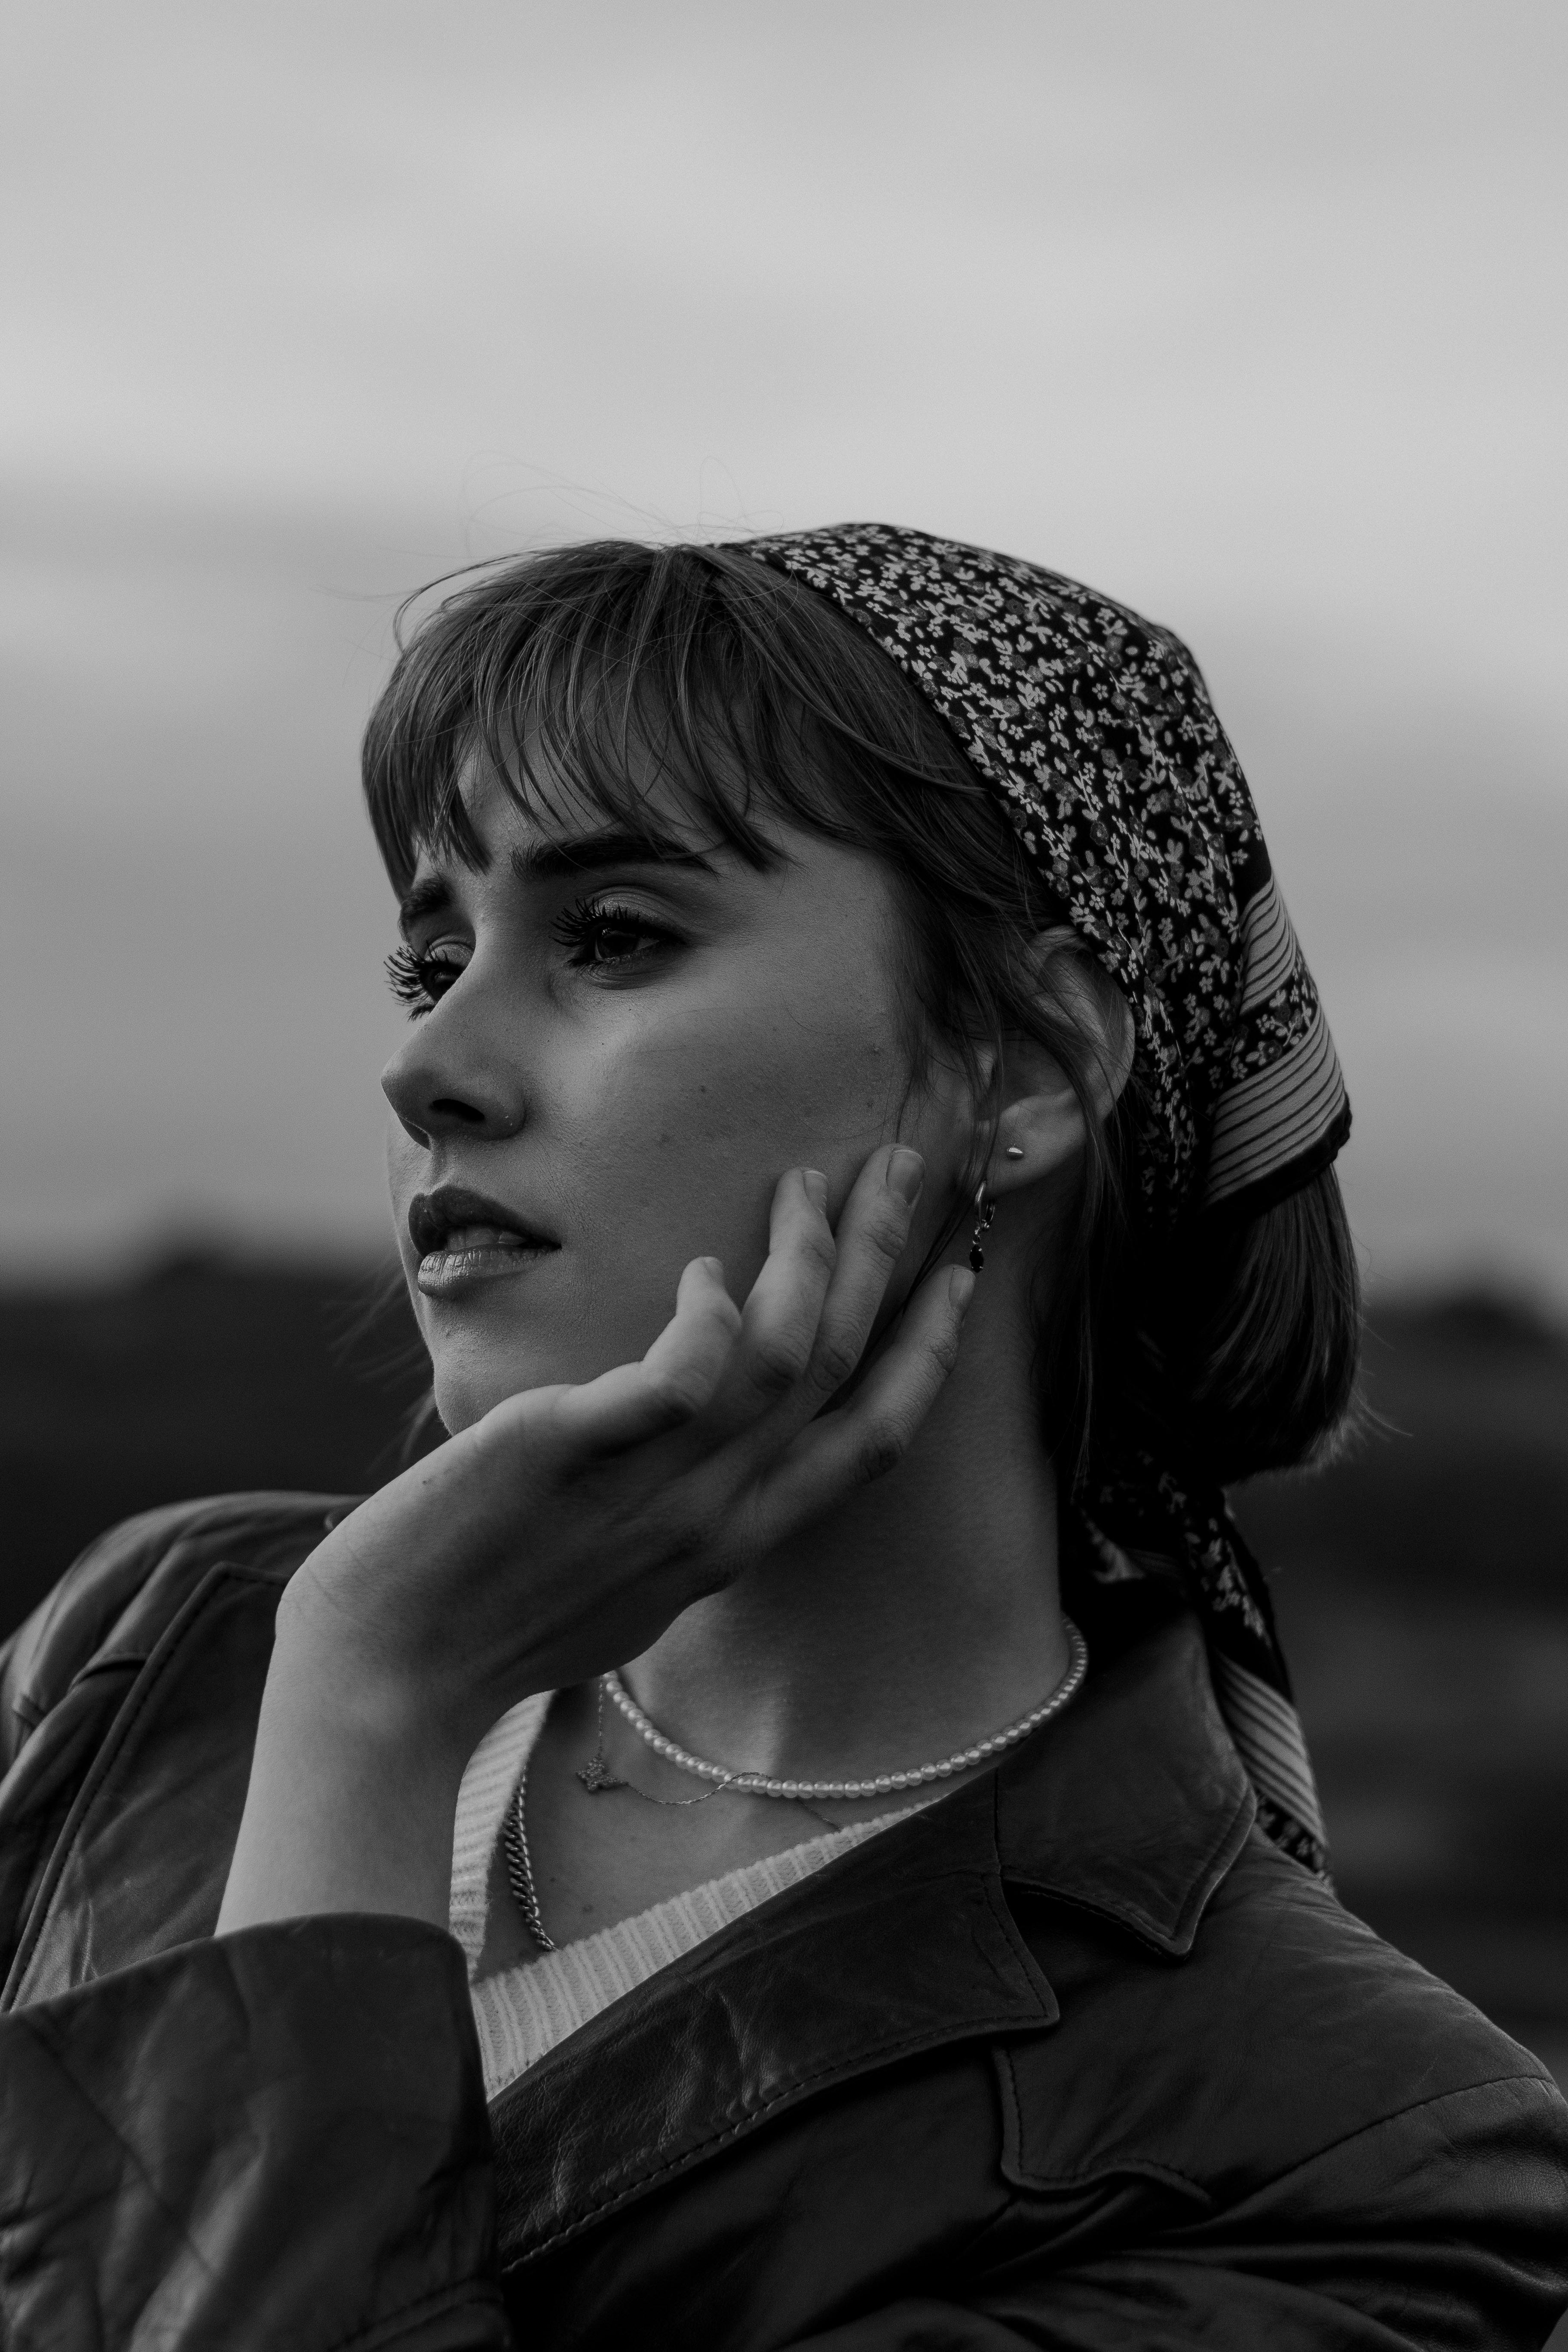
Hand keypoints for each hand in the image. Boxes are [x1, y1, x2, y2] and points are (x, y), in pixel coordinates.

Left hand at [218, 1145, 971, 1932]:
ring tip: (808, 1180)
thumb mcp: (622, 1574)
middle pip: (840, 1369)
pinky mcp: (578, 1452)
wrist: (386, 1676)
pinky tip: (704, 1268)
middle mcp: (717, 1520)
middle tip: (904, 1167)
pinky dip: (711, 1310)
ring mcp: (655, 1490)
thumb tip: (690, 1434)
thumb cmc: (489, 1618)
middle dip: (884, 1260)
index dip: (925, 1354)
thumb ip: (677, 1512)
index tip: (952, 1278)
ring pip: (781, 1355)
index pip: (872, 1442)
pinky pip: (686, 1373)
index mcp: (733, 1545)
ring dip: (810, 1256)